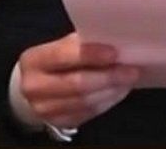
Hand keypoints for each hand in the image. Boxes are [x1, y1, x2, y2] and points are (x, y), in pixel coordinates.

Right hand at [18, 32, 139, 128]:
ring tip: (128, 80)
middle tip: (131, 70)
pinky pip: (88, 113)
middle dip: (108, 77)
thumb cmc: (56, 61)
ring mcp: (44, 109)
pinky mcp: (57, 123)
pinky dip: (107, 102)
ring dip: (112, 90)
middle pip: (77, 84)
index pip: (63, 55)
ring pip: (85, 102)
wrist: (36, 87)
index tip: (115, 52)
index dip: (91, 54)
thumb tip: (114, 42)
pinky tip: (118, 91)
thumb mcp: (60, 47)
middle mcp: (34, 87)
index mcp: (34, 60)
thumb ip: (81, 44)